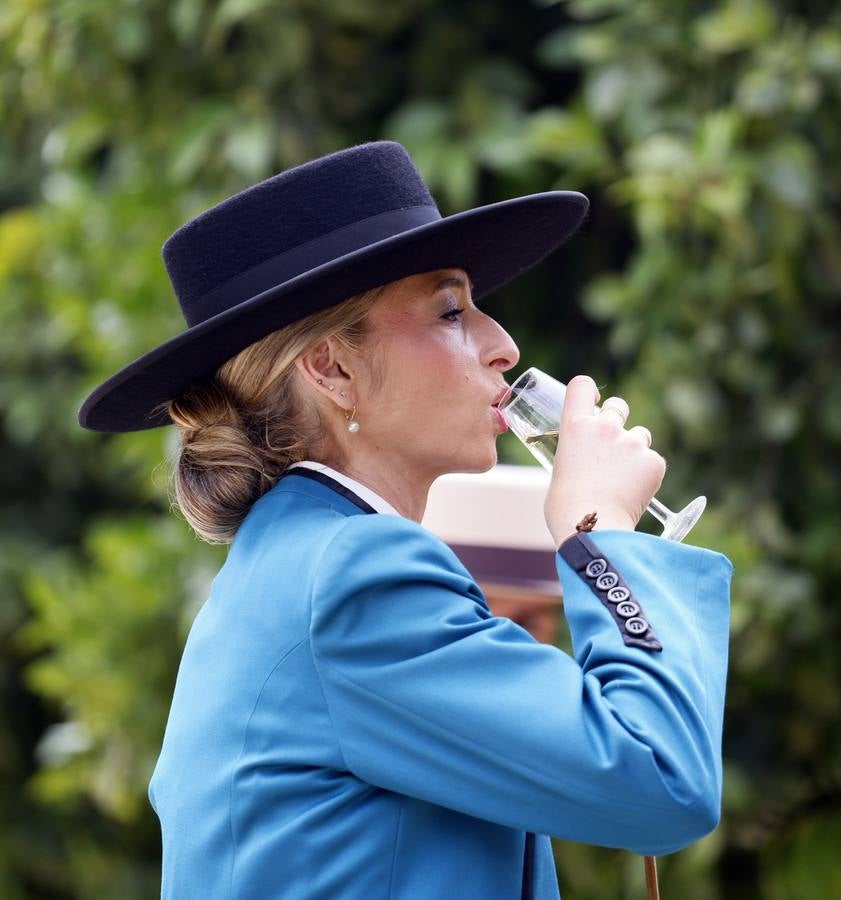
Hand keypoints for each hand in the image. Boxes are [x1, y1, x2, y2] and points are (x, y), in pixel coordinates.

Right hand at [544, 375, 665, 547]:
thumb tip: (587, 462)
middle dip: (617, 418)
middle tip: (613, 443)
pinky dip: (646, 473)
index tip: (594, 402)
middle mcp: (604, 427)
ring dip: (634, 450)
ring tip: (622, 479)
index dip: (589, 391)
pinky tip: (634, 492)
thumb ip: (576, 454)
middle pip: (618, 405)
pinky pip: (652, 460)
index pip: (581, 385)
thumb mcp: (561, 469)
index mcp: (574, 426)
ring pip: (640, 435)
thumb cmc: (567, 508)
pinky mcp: (653, 461)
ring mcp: (631, 443)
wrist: (593, 529)